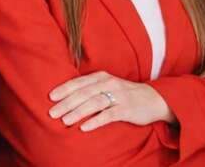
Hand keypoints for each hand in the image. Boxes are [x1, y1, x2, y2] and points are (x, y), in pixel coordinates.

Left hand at [48, 71, 175, 131]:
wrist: (153, 99)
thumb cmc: (124, 94)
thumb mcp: (107, 85)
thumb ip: (90, 88)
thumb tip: (67, 96)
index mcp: (101, 77)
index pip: (79, 82)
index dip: (64, 89)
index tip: (51, 97)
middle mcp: (108, 84)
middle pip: (83, 93)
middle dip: (66, 103)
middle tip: (52, 112)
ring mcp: (118, 96)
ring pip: (94, 103)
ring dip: (78, 111)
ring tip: (64, 120)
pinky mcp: (126, 109)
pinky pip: (108, 115)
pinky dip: (95, 121)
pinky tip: (84, 127)